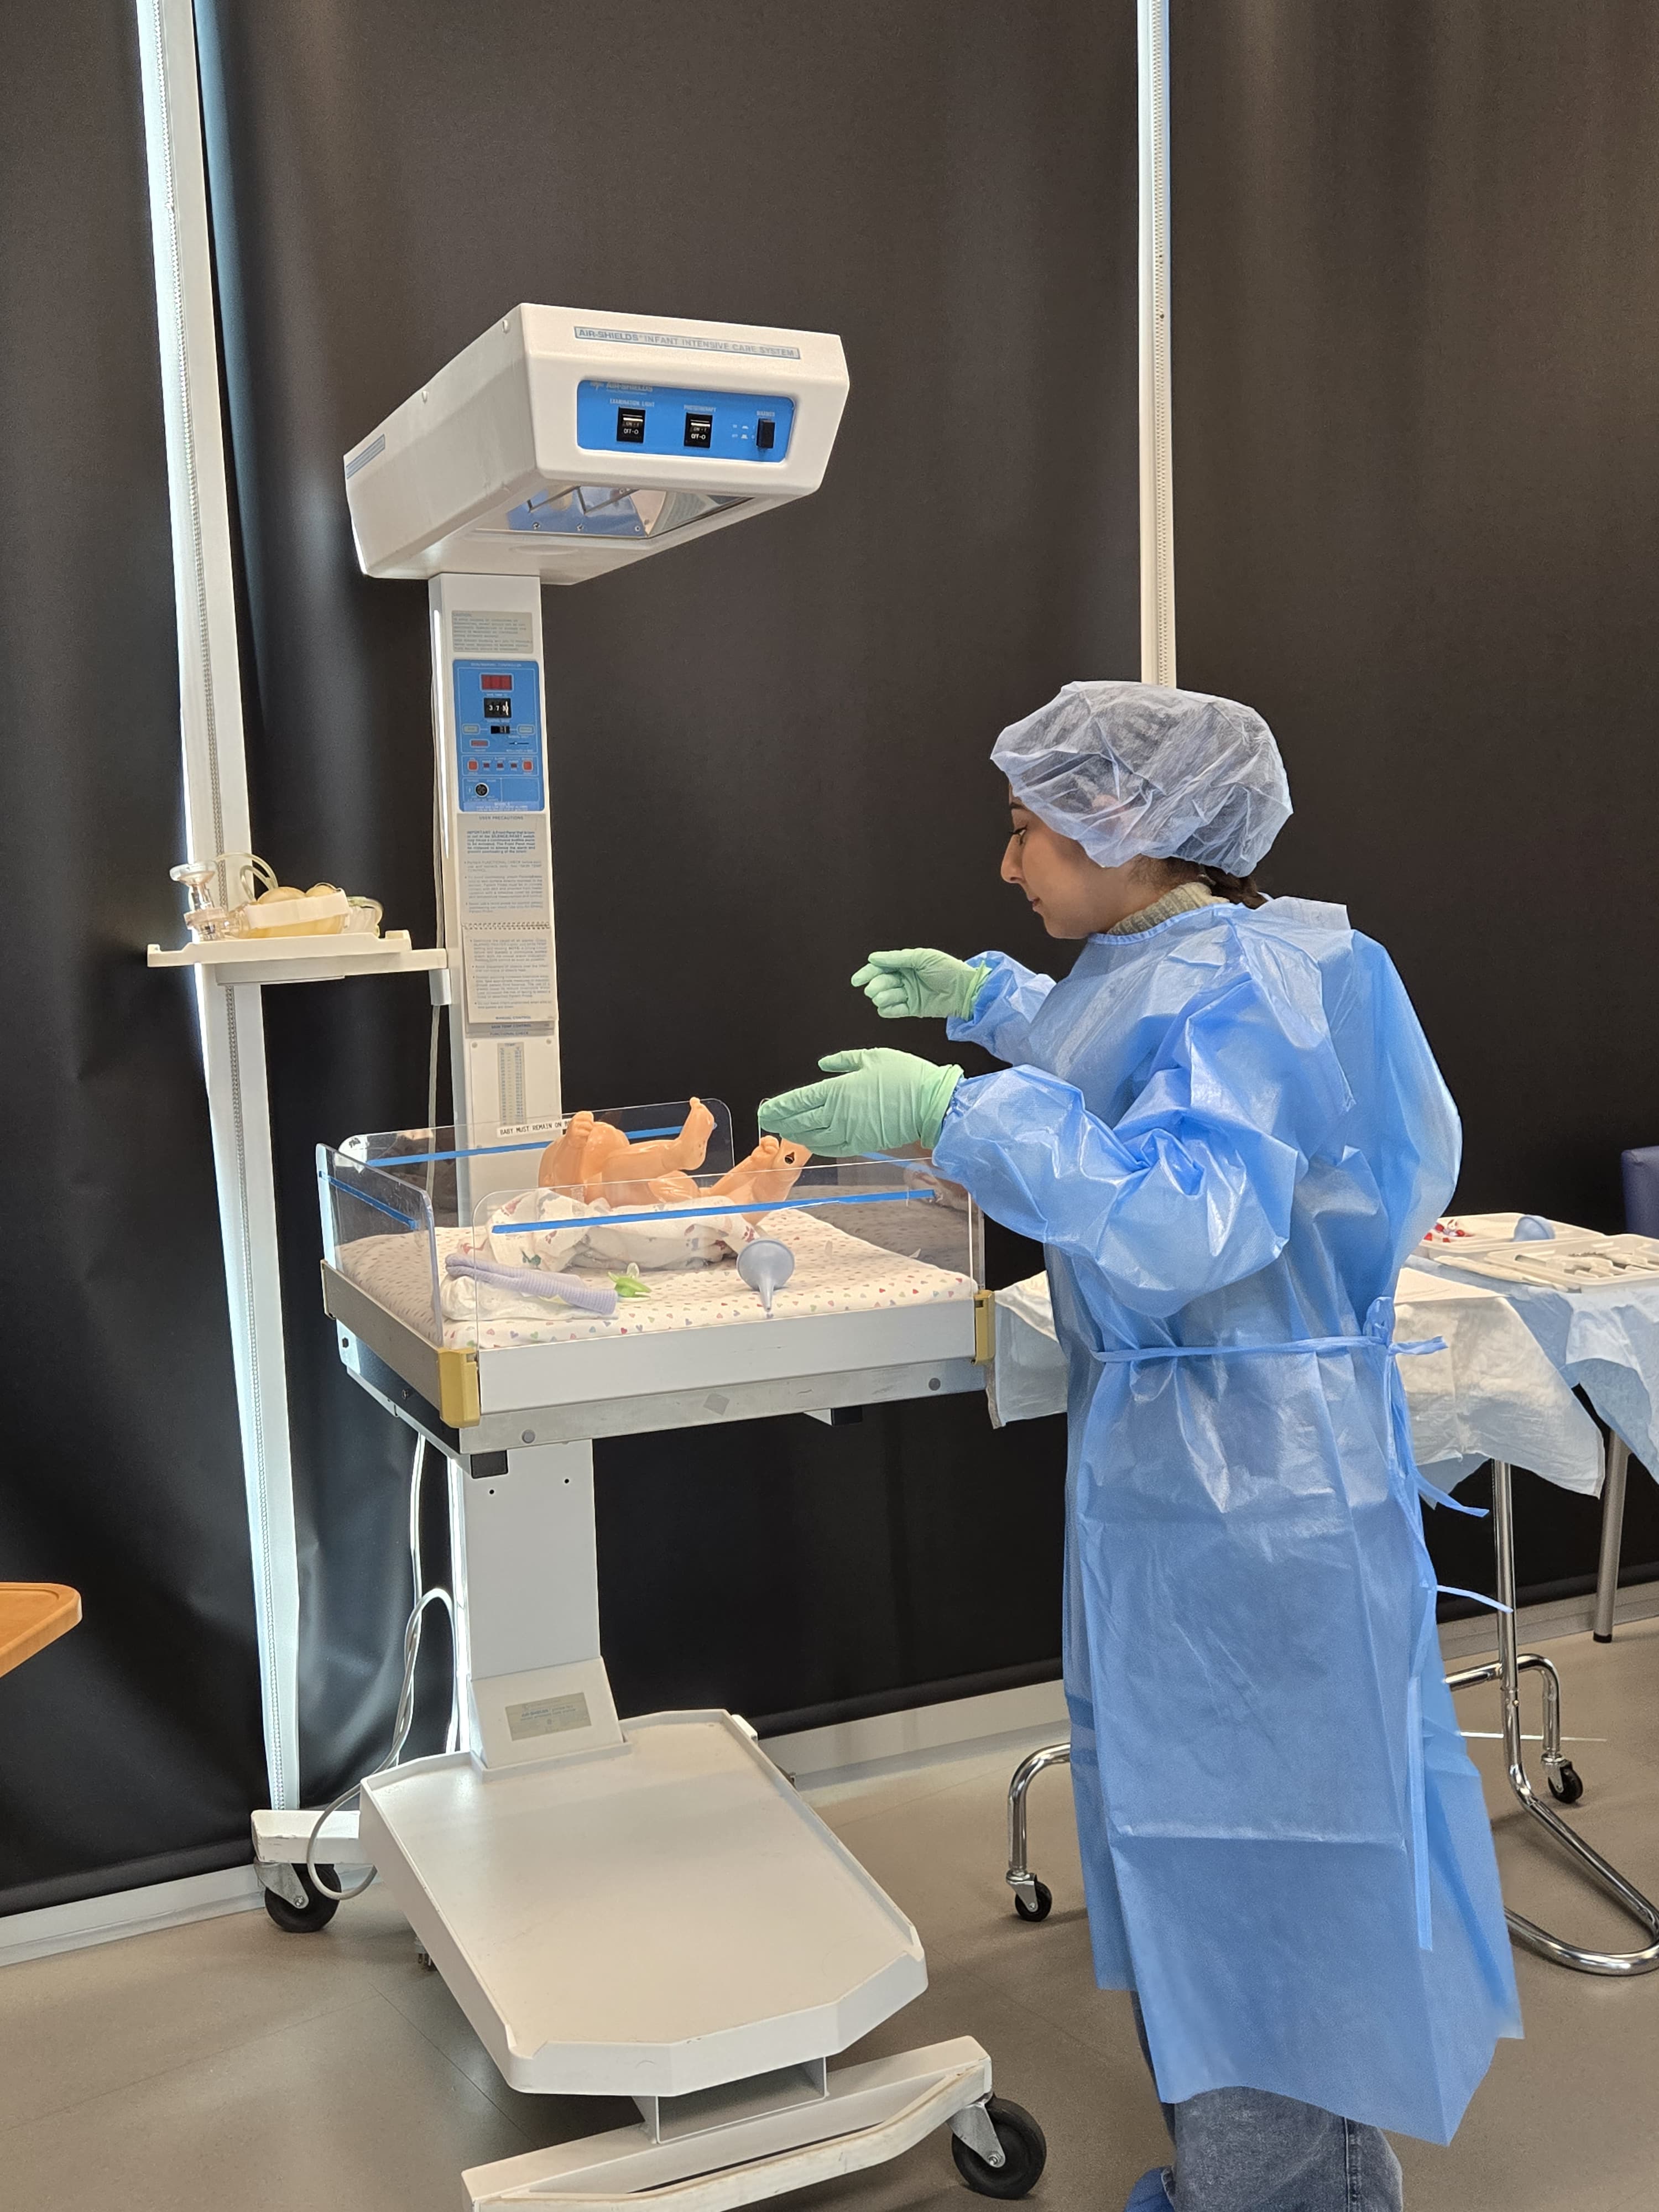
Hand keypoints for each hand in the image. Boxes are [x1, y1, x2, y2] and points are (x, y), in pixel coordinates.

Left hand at [758, 1048, 963, 1154]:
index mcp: (837, 1091)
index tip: (765, 1109)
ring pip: (812, 1138)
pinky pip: (832, 1148)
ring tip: (785, 1132)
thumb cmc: (904, 1076)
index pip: (798, 1101)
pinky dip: (817, 1146)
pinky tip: (810, 1143)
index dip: (779, 1107)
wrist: (929, 1102)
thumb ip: (843, 1061)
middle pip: (800, 1121)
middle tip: (769, 1122)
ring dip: (796, 1135)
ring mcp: (848, 1132)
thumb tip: (824, 1065)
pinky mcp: (861, 1143)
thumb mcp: (871, 1057)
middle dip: (782, 1122)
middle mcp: (838, 1114)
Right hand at [850, 948, 986, 1020]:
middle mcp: (906, 978)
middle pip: (882, 981)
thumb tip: (873, 957)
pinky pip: (896, 1010)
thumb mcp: (922, 957)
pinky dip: (888, 1010)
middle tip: (872, 990)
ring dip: (882, 997)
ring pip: (887, 996)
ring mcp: (910, 994)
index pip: (882, 967)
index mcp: (907, 963)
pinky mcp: (914, 1008)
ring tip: (882, 998)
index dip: (868, 972)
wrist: (966, 991)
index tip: (857, 980)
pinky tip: (885, 1008)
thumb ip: (897, 958)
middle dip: (875, 985)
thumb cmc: (948, 969)